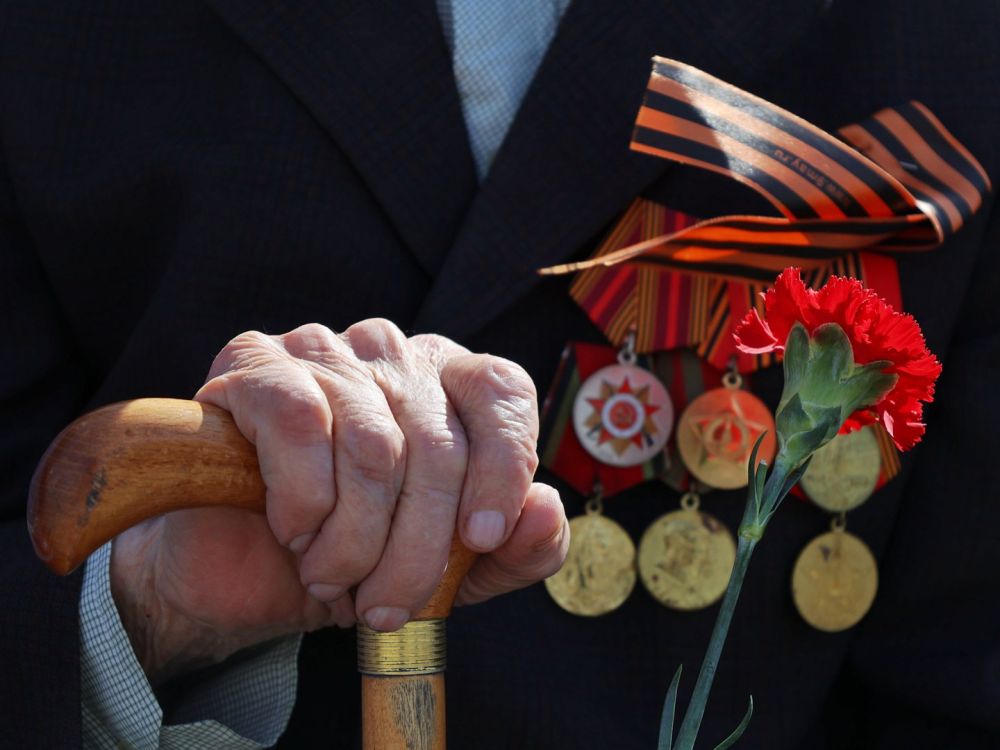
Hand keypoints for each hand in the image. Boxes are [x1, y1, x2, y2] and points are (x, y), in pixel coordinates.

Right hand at [109, 321, 568, 681]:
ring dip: (353, 541)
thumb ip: (517, 550)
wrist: (241, 575)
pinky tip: (291, 530)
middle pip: (440, 443)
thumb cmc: (354, 559)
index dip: (504, 466)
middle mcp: (391, 354)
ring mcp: (324, 351)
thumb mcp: (454, 574)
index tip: (481, 540)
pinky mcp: (258, 366)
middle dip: (417, 550)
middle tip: (386, 605)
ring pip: (375, 446)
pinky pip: (303, 426)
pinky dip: (302, 503)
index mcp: (447, 384)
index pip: (502, 391)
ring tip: (331, 575)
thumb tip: (547, 509)